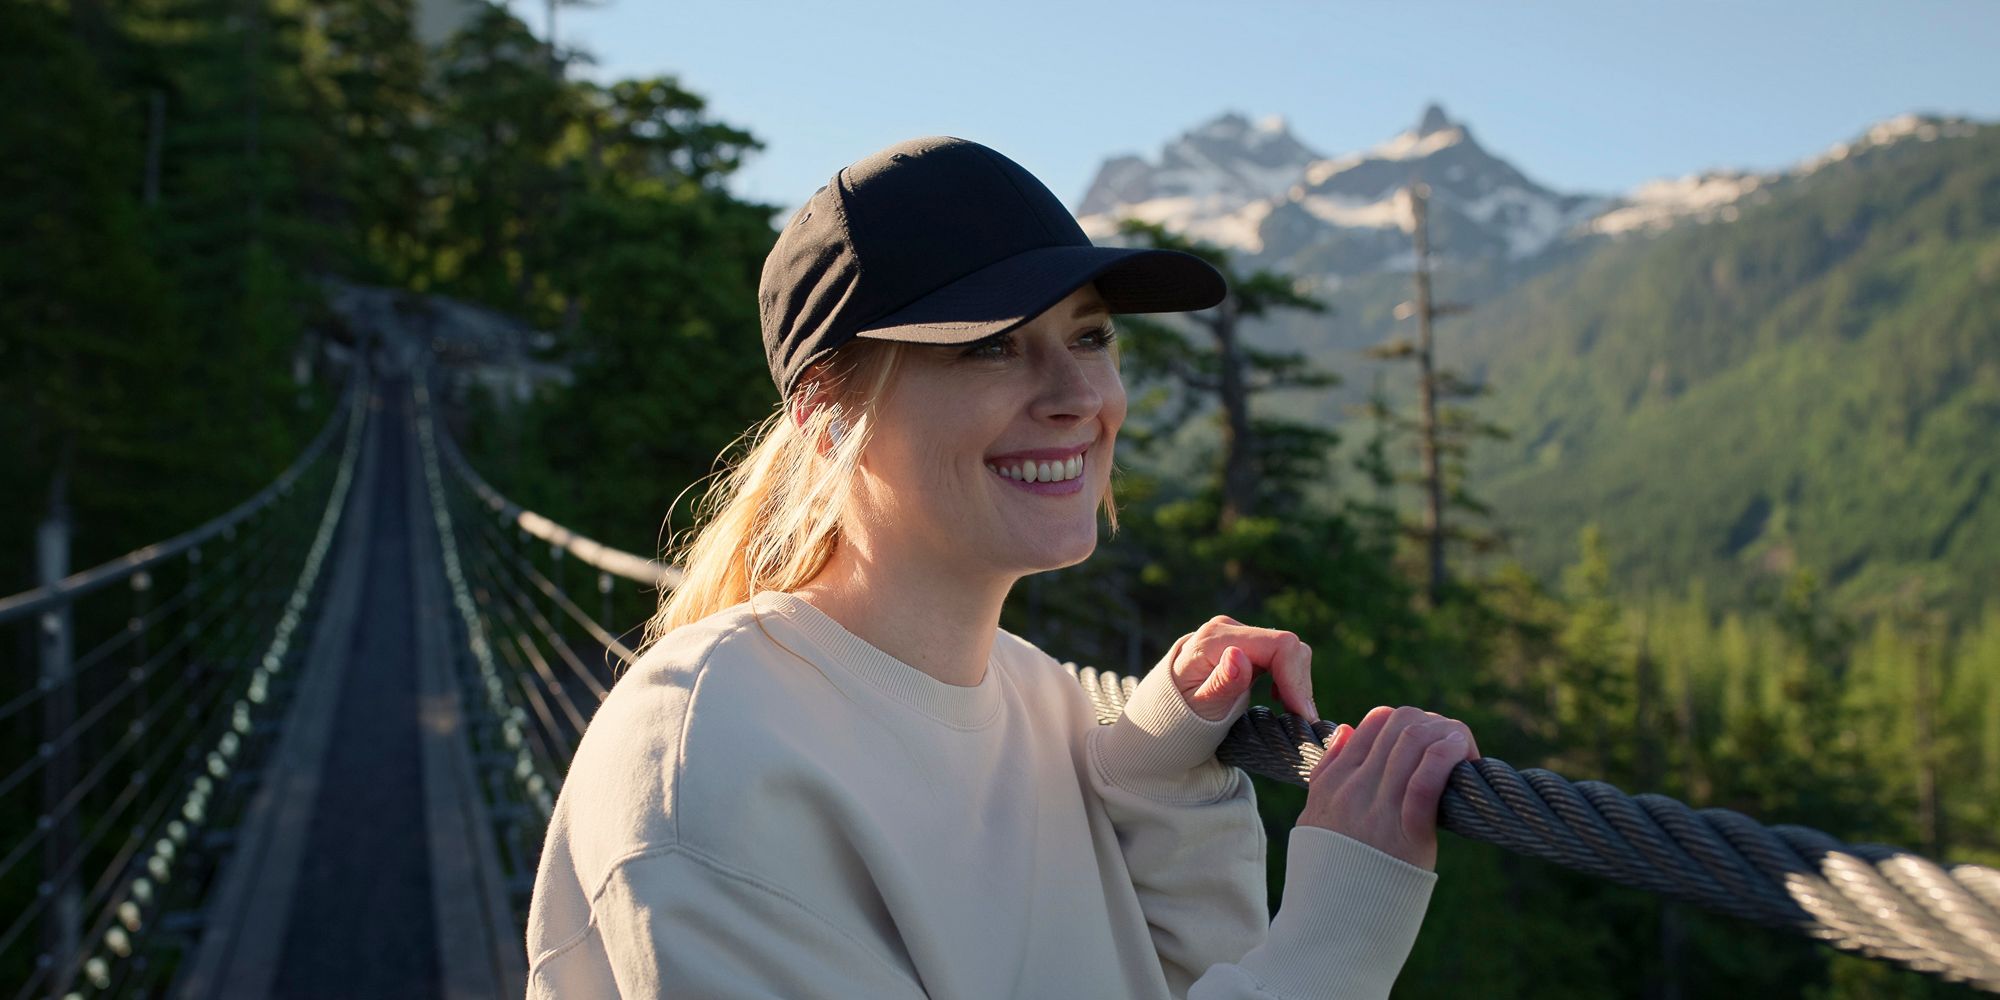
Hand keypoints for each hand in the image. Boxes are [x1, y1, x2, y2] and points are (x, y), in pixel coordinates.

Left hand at [1165, 615, 1318, 723]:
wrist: (1159, 712)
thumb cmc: (1174, 716)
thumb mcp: (1197, 708)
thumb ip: (1221, 683)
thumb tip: (1239, 656)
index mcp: (1215, 639)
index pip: (1278, 645)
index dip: (1297, 679)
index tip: (1303, 715)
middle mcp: (1228, 629)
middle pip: (1287, 646)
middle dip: (1299, 684)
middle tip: (1298, 722)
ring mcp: (1237, 635)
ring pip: (1288, 651)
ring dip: (1296, 683)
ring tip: (1290, 715)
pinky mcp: (1245, 646)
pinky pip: (1280, 657)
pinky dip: (1288, 679)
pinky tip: (1280, 701)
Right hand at [1297, 706, 1479, 870]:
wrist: (1332, 925)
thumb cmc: (1329, 875)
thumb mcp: (1314, 817)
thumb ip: (1328, 771)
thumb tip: (1349, 730)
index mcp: (1333, 782)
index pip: (1376, 721)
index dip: (1411, 722)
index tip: (1429, 746)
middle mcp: (1353, 788)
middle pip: (1401, 723)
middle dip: (1436, 725)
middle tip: (1454, 752)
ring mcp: (1378, 809)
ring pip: (1414, 741)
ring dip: (1450, 736)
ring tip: (1465, 755)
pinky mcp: (1406, 834)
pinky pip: (1426, 780)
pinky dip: (1448, 757)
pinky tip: (1464, 756)